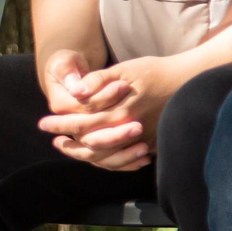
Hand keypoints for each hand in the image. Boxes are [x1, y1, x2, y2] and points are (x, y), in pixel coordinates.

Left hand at [41, 53, 188, 170]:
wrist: (188, 81)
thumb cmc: (153, 72)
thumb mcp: (124, 69)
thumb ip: (98, 82)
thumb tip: (75, 92)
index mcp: (118, 111)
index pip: (81, 123)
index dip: (60, 124)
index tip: (43, 124)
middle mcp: (128, 129)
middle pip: (90, 144)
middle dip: (68, 144)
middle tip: (53, 142)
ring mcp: (141, 140)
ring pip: (106, 158)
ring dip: (84, 155)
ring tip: (69, 149)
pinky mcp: (150, 145)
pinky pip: (124, 160)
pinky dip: (108, 161)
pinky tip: (95, 155)